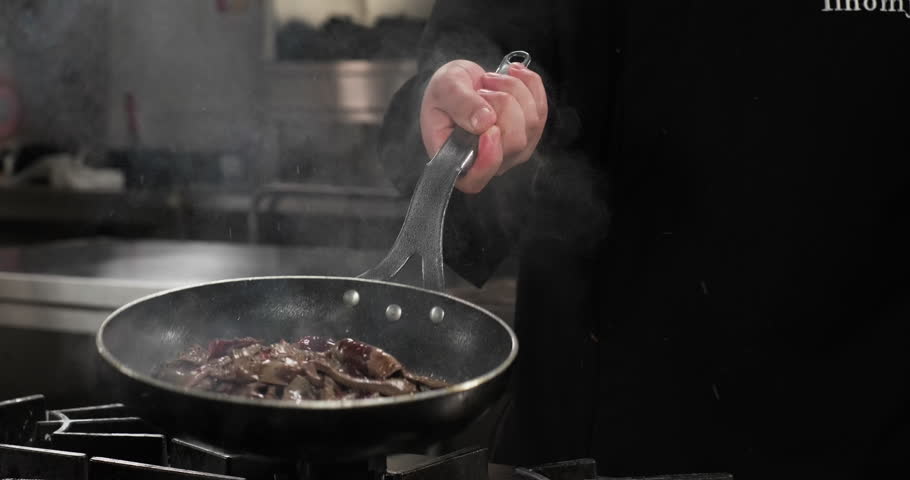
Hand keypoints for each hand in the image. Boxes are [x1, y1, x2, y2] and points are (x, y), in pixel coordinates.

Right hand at [420, 59, 547, 192]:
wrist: (459, 83)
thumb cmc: (444, 92)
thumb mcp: (443, 90)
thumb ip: (460, 104)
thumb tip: (484, 121)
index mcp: (455, 160)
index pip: (475, 180)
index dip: (488, 160)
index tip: (490, 130)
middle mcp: (487, 163)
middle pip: (513, 143)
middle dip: (503, 104)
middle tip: (483, 86)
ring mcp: (511, 150)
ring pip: (531, 124)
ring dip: (514, 90)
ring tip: (490, 79)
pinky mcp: (528, 133)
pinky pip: (541, 110)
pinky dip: (530, 85)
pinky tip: (513, 71)